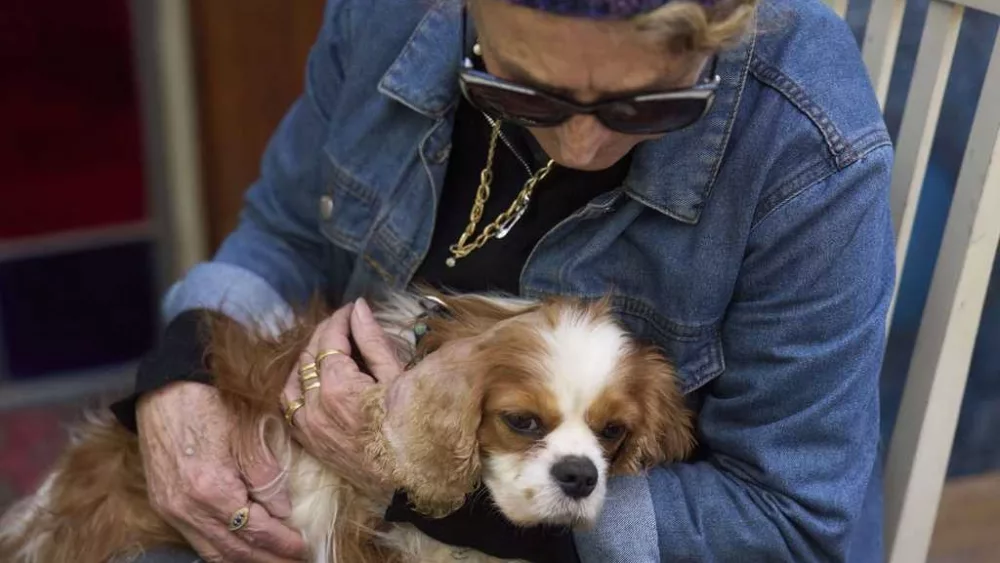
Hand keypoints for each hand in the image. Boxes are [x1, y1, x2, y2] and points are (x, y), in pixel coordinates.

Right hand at [136, 381, 306, 561]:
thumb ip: (267, 476)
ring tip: (272, 560)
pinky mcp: (164, 505)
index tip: (304, 547)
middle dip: (267, 559)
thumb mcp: (249, 431)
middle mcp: (187, 508)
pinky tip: (241, 550)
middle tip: (295, 561)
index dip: (282, 543)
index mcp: (212, 489)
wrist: (164, 385)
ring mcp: (171, 510)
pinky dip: (221, 550)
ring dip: (245, 560)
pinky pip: (196, 540)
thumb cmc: (211, 399)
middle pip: (234, 550)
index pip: (256, 530)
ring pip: (213, 552)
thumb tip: (284, 511)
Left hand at [280, 298, 404, 493]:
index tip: (351, 308)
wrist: (413, 475)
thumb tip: (358, 308)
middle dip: (323, 334)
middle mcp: (314, 405)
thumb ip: (371, 339)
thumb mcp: (397, 376)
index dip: (339, 319)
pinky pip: (290, 407)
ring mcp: (308, 426)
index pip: (328, 340)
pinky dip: (297, 387)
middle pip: (307, 356)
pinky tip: (312, 379)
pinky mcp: (309, 442)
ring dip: (306, 359)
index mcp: (337, 386)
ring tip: (326, 348)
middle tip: (342, 324)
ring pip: (292, 380)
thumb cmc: (413, 424)